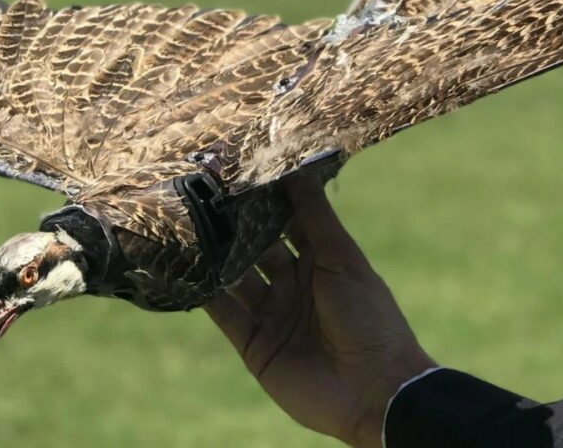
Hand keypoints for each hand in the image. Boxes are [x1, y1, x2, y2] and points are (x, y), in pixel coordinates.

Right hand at [205, 176, 435, 446]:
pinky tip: (188, 269)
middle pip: (258, 249)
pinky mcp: (254, 345)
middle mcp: (293, 285)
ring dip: (216, 257)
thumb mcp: (343, 260)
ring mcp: (273, 315)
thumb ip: (316, 218)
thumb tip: (299, 170)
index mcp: (320, 263)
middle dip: (235, 226)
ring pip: (236, 278)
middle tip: (205, 195)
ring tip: (189, 225)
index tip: (242, 172)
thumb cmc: (369, 317)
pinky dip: (207, 294)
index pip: (287, 224)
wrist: (374, 391)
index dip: (268, 201)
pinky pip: (225, 314)